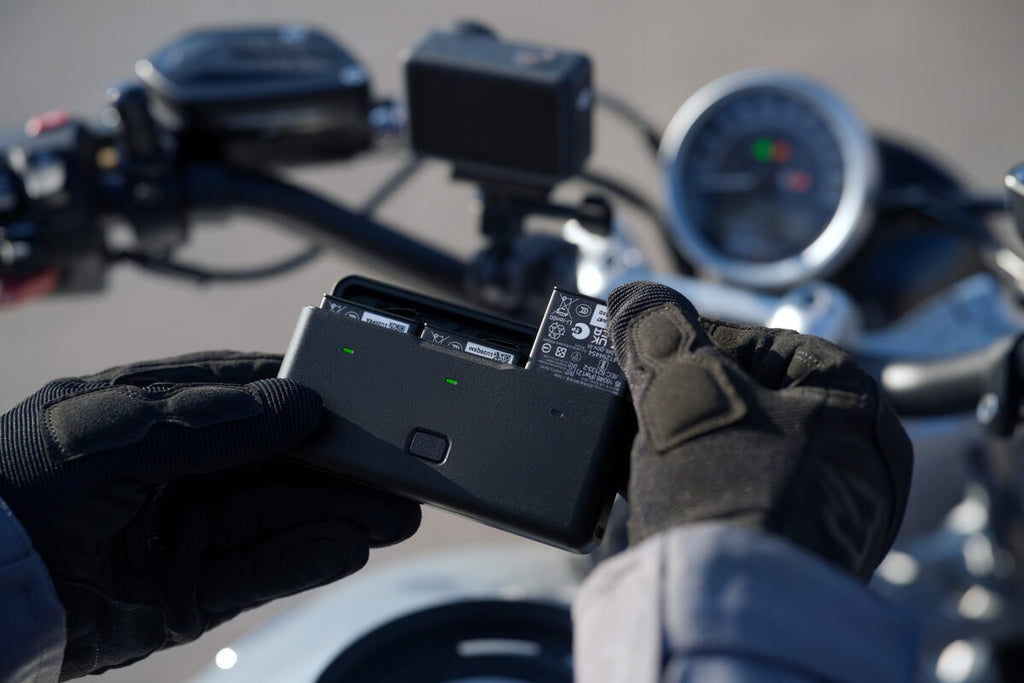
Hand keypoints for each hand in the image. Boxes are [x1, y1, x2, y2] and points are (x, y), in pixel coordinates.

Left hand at [0, 351, 419, 678]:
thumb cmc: (23, 487)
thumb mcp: (117, 432)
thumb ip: (210, 419)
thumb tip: (296, 404)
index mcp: (152, 414)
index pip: (247, 397)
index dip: (306, 397)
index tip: (362, 399)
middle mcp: (173, 472)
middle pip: (275, 463)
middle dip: (338, 466)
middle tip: (400, 470)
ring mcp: (181, 533)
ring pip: (277, 517)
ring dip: (337, 513)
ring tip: (394, 513)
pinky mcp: (184, 594)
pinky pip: (257, 571)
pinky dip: (304, 559)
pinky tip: (348, 545)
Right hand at [606, 282, 911, 580]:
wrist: (731, 606)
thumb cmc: (735, 494)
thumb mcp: (684, 393)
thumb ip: (655, 334)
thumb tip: (633, 297)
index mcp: (853, 399)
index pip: (764, 343)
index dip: (696, 345)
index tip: (652, 356)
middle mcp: (855, 453)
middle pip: (750, 399)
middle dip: (689, 404)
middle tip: (648, 412)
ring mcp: (829, 506)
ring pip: (742, 450)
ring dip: (690, 448)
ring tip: (653, 458)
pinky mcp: (796, 547)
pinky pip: (741, 495)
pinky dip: (702, 488)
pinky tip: (668, 495)